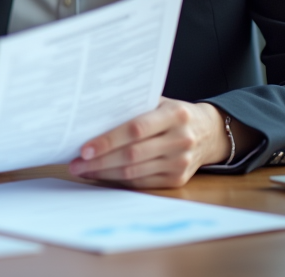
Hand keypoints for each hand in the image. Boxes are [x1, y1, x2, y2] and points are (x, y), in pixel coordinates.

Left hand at [67, 98, 227, 188]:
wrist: (208, 133)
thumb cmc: (173, 113)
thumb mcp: (159, 102)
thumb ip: (132, 106)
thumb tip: (90, 114)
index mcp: (175, 114)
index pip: (135, 129)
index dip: (108, 140)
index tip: (84, 148)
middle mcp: (181, 139)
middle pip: (132, 154)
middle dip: (100, 160)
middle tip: (75, 163)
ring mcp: (181, 162)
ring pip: (134, 172)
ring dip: (104, 173)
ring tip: (82, 170)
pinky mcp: (177, 179)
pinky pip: (141, 183)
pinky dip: (118, 180)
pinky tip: (101, 175)